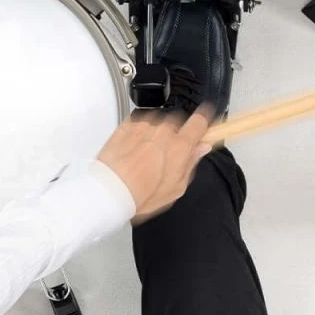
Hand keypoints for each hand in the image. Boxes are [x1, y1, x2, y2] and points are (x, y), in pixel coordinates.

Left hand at [97, 107, 214, 221]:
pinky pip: (139, 124)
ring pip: (157, 123)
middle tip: (167, 155)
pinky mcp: (127, 125)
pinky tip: (134, 152)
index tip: (204, 122)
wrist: (109, 190)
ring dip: (156, 134)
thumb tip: (201, 149)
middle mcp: (163, 130)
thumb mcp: (176, 187)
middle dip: (175, 135)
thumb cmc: (140, 194)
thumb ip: (191, 163)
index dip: (204, 120)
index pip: (200, 121)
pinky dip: (139, 134)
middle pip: (177, 122)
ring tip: (146, 157)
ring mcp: (144, 125)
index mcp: (180, 145)